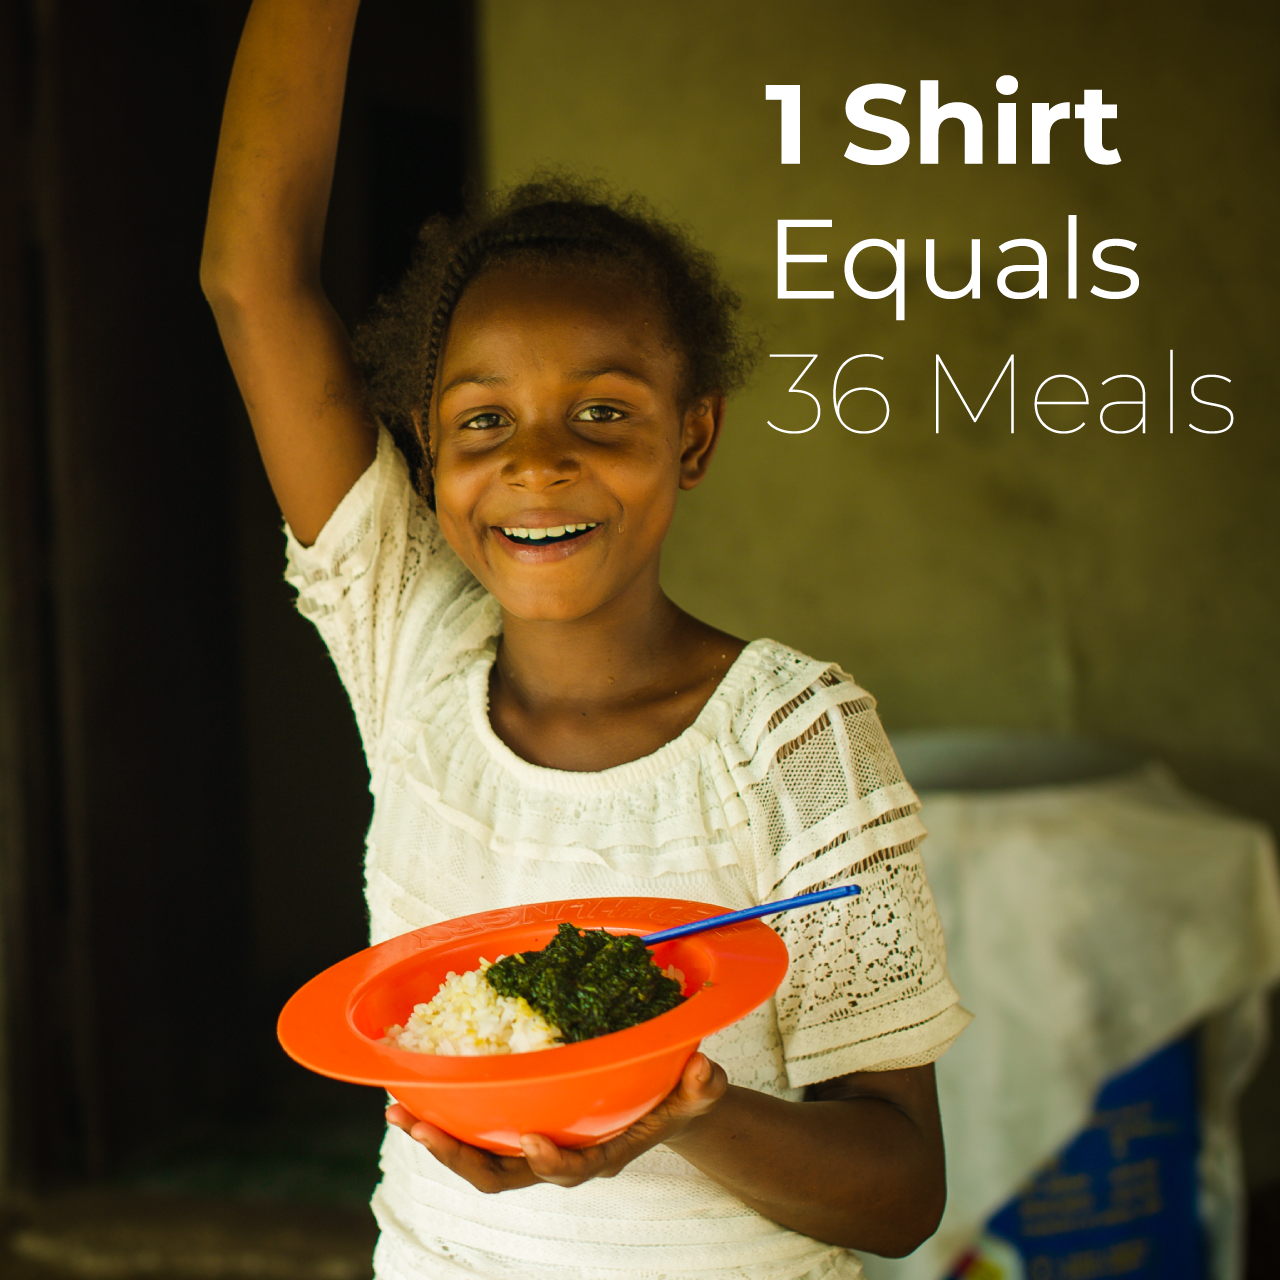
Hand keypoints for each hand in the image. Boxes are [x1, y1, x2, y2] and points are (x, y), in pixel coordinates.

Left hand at [384, 1051, 727, 1193]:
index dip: (550, 1162)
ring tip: (401, 1112)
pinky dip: (443, 1113)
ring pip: (477, 1157)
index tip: (533, 1140)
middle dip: (458, 1156)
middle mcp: (557, 1155)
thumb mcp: (697, 1093)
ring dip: (436, 1138)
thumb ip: (702, 1087)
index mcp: (600, 1153)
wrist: (661, 1105)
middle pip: (501, 1174)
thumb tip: (707, 1069)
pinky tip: (417, 1089)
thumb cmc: (676, 1099)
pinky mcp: (517, 1126)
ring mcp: (532, 1144)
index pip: (572, 1169)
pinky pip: (474, 1129)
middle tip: (422, 1127)